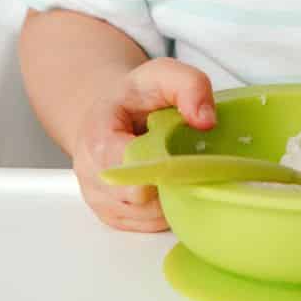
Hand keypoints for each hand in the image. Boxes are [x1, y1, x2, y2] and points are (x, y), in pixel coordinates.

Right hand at [72, 58, 216, 231]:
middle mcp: (94, 178)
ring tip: (180, 166)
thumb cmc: (136, 95)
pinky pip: (148, 226)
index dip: (164, 166)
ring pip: (148, 217)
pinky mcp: (115, 217)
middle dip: (173, 181)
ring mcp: (103, 202)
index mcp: (98, 141)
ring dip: (172, 196)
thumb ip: (189, 86)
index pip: (132, 170)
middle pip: (142, 200)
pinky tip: (172, 182)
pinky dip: (167, 208)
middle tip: (190, 158)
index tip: (186, 153)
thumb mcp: (163, 74)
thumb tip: (207, 121)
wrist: (112, 109)